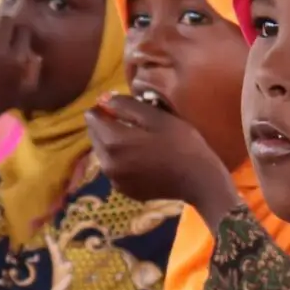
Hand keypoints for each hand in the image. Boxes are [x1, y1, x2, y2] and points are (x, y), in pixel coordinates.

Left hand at [0, 17, 41, 121]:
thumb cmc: (0, 103)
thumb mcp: (25, 91)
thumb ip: (34, 71)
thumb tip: (36, 54)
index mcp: (17, 60)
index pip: (24, 30)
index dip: (21, 32)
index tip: (16, 38)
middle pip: (6, 20)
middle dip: (6, 26)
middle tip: (2, 35)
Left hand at [85, 95, 235, 210]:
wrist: (198, 180)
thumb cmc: (181, 143)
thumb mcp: (155, 116)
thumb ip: (125, 105)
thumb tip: (104, 100)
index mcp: (113, 141)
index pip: (92, 118)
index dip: (104, 108)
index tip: (120, 106)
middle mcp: (107, 163)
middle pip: (94, 136)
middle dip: (106, 126)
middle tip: (130, 122)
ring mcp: (114, 179)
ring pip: (103, 153)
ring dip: (112, 143)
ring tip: (137, 139)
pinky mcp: (124, 190)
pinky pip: (114, 168)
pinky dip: (121, 160)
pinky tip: (141, 158)